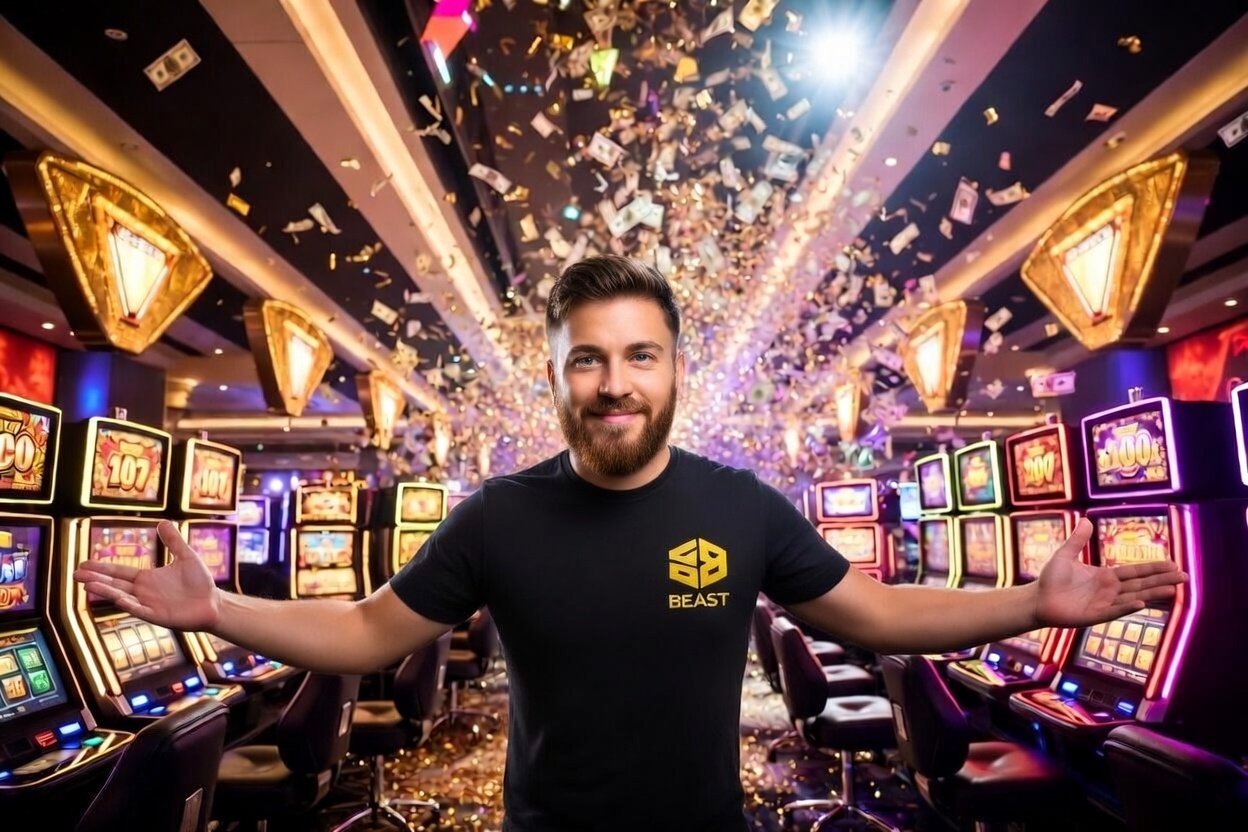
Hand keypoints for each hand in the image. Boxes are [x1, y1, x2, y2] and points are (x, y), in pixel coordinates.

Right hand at [73, 520, 221, 630]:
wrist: (214, 602)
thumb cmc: (200, 582)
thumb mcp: (186, 556)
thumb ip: (173, 541)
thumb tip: (162, 521)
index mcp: (146, 579)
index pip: (119, 572)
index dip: (102, 568)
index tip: (83, 563)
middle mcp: (143, 592)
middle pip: (115, 584)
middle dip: (96, 580)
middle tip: (75, 575)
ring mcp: (149, 605)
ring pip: (122, 598)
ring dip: (106, 592)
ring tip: (88, 586)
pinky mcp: (158, 616)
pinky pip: (140, 611)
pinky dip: (130, 605)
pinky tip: (119, 599)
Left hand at [1033, 518, 1186, 627]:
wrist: (1037, 599)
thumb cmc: (1051, 579)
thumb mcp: (1065, 555)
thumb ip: (1077, 540)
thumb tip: (1086, 520)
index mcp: (1105, 576)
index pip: (1135, 571)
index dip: (1153, 568)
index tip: (1173, 564)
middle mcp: (1109, 590)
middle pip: (1141, 584)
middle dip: (1162, 580)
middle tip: (1185, 577)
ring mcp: (1104, 603)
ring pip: (1133, 597)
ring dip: (1152, 594)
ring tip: (1173, 590)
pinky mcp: (1094, 615)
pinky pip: (1113, 611)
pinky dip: (1126, 607)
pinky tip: (1141, 603)